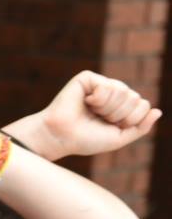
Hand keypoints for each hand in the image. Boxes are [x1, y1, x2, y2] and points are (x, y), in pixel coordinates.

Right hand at [34, 70, 160, 157]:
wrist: (61, 137)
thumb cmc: (85, 140)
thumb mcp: (119, 138)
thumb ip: (141, 127)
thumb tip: (158, 111)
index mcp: (121, 107)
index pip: (143, 105)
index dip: (130, 119)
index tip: (110, 126)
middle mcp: (112, 93)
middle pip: (134, 98)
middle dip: (118, 114)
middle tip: (98, 119)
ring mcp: (100, 84)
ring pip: (123, 91)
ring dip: (107, 108)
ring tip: (91, 111)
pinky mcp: (88, 78)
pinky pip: (107, 85)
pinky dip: (98, 99)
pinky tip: (86, 102)